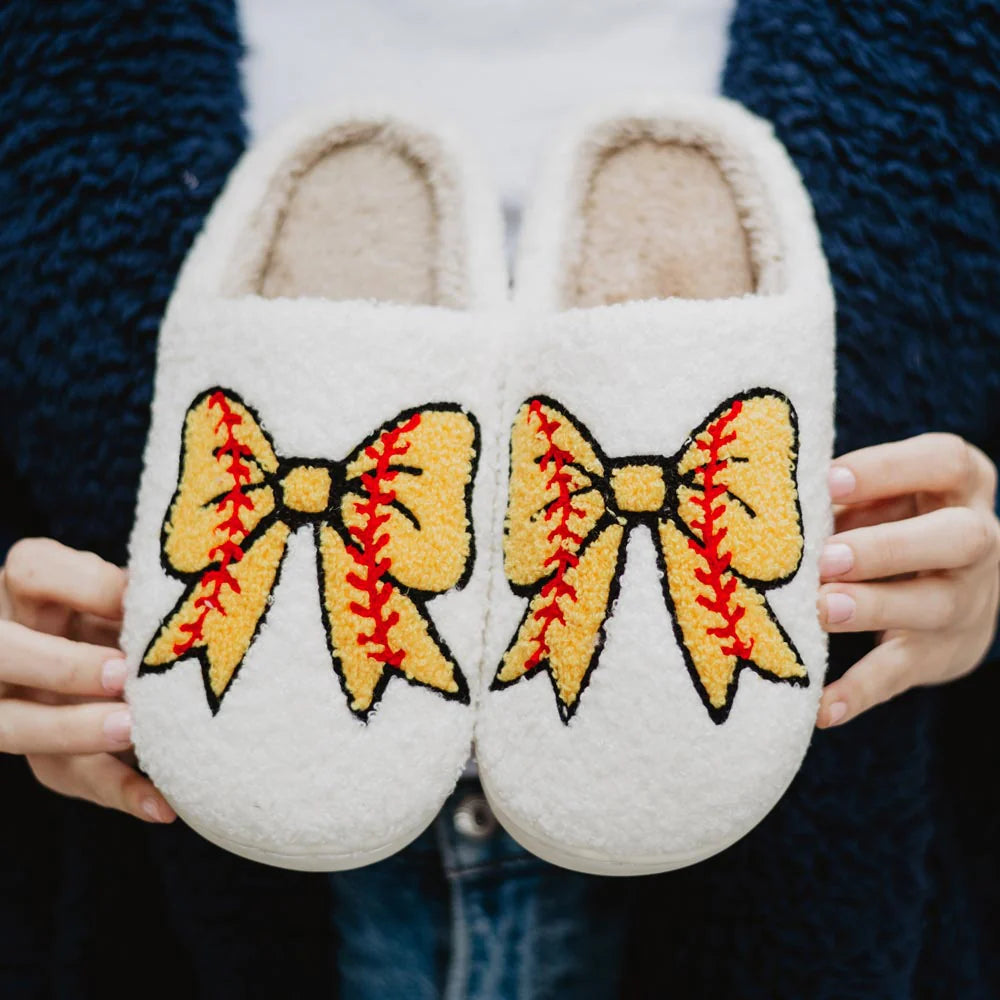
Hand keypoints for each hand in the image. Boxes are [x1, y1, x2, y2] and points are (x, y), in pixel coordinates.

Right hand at [0, 538, 174, 821]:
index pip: (34, 570)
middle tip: (122, 675)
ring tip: (132, 732)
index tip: (138, 601)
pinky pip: (69, 777)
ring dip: (75, 732)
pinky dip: (120, 791)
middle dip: (61, 666)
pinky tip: (162, 805)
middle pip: (3, 654)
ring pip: (17, 727)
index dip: (88, 586)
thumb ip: (140, 594)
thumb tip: (195, 599)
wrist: (103, 653)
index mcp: (28, 588)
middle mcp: (5, 645)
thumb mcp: (124, 589)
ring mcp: (14, 704)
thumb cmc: (126, 606)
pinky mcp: (43, 753)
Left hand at [815, 434, 999, 727]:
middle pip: (958, 538)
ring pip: (934, 606)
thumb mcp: (882, 494)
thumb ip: (841, 493)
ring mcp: (966, 602)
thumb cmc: (893, 519)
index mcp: (961, 484)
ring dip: (875, 608)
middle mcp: (978, 541)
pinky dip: (858, 692)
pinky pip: (900, 675)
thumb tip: (767, 491)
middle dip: (890, 548)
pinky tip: (820, 708)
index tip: (828, 479)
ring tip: (822, 611)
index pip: (943, 462)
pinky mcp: (939, 655)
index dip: (887, 469)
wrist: (956, 589)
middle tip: (827, 559)